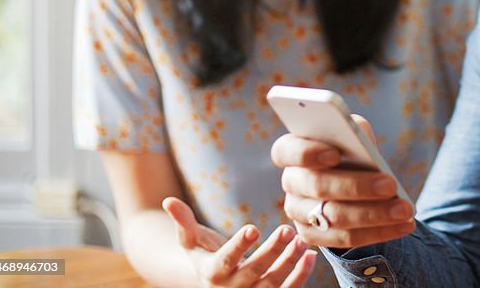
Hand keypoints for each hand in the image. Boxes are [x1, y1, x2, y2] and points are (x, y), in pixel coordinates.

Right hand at [162, 197, 316, 286]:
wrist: (216, 285)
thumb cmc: (205, 255)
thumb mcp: (192, 242)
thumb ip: (183, 222)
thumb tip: (168, 201)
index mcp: (212, 273)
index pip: (226, 260)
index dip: (239, 246)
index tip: (254, 228)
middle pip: (254, 270)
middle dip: (272, 251)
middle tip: (288, 230)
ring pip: (273, 282)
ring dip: (290, 263)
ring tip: (302, 240)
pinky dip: (301, 276)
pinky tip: (310, 256)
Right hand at [271, 115, 415, 248]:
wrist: (353, 180)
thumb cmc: (351, 150)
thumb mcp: (353, 135)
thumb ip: (353, 133)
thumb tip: (361, 143)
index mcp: (291, 151)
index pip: (285, 151)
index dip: (307, 153)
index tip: (334, 154)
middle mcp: (290, 182)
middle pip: (318, 186)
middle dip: (357, 186)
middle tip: (391, 185)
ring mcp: (298, 212)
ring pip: (334, 217)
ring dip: (374, 215)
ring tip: (405, 210)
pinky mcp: (313, 235)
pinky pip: (345, 238)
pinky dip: (378, 232)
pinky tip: (403, 226)